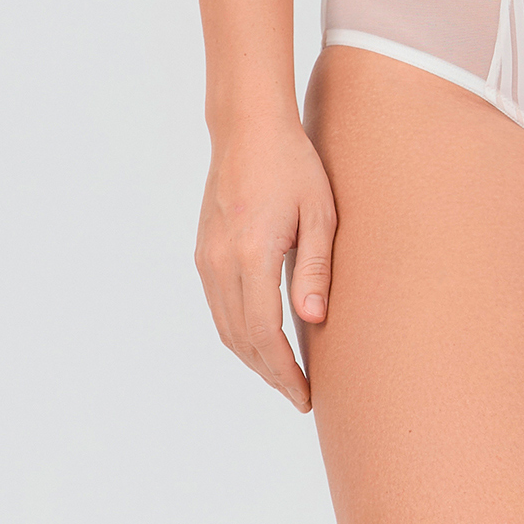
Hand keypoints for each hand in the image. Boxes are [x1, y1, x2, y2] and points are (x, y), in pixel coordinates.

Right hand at [195, 119, 336, 411]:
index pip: (263, 333)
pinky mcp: (204, 253)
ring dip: (253, 357)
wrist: (248, 128)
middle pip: (240, 339)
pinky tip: (263, 339)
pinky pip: (218, 308)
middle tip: (299, 395)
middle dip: (270, 373)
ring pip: (225, 328)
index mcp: (251, 253)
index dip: (283, 372)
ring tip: (285, 374)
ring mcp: (207, 258)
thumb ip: (316, 267)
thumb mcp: (319, 211)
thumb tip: (315, 320)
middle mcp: (221, 262)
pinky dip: (239, 333)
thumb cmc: (293, 163)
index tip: (304, 395)